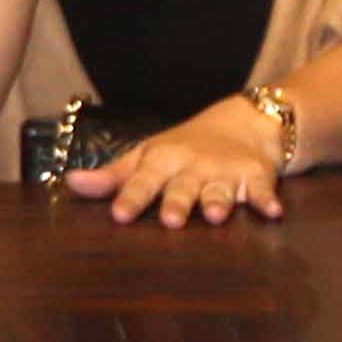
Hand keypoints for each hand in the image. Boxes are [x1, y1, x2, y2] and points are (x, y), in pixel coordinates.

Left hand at [65, 98, 285, 226]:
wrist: (245, 122)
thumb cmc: (185, 147)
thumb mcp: (147, 156)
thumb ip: (113, 177)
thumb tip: (69, 184)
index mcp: (162, 161)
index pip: (143, 180)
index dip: (130, 197)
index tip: (119, 216)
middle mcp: (192, 166)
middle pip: (182, 187)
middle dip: (176, 202)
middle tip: (169, 220)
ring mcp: (225, 171)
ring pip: (220, 188)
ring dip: (218, 200)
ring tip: (214, 215)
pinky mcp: (256, 176)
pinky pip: (262, 190)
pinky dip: (267, 200)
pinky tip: (272, 212)